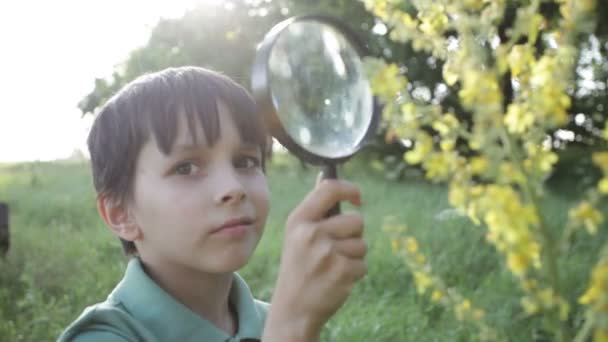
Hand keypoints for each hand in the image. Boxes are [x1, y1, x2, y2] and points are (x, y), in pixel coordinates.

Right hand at [263, 178, 366, 340]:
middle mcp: (312, 233)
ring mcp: (327, 253)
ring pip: (362, 244)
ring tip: (333, 266)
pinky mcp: (342, 272)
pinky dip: (355, 273)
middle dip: (354, 234)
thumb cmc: (298, 266)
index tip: (358, 199)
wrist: (293, 308)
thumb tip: (326, 177)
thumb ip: (314, 208)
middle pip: (356, 220)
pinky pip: (363, 264)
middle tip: (336, 249)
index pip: (330, 189)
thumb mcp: (295, 234)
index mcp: (299, 220)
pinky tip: (336, 279)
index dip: (350, 189)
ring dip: (354, 256)